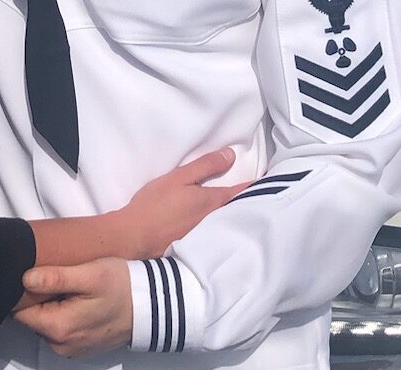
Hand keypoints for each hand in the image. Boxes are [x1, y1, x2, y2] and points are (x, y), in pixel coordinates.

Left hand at [14, 258, 131, 357]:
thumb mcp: (89, 274)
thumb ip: (55, 277)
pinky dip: (64, 314)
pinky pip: (60, 329)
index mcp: (58, 328)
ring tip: (71, 287)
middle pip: (31, 318)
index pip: (19, 311)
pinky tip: (78, 300)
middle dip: (39, 298)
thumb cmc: (120, 286)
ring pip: (44, 323)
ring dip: (52, 306)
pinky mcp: (79, 346)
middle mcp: (60, 345)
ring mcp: (70, 349)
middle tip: (60, 279)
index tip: (39, 276)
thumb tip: (25, 278)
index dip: (24, 291)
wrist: (151, 305)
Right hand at [115, 148, 246, 258]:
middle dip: (246, 202)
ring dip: (233, 215)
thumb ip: (205, 166)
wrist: (134, 237)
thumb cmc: (155, 204)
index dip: (253, 186)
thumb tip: (231, 155)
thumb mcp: (179, 178)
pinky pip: (214, 233)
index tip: (267, 182)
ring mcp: (205, 236)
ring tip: (242, 209)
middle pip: (236, 209)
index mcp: (212, 203)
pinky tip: (217, 226)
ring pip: (225, 222)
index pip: (240, 192)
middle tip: (258, 196)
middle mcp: (214, 221)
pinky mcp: (194, 246)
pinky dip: (220, 227)